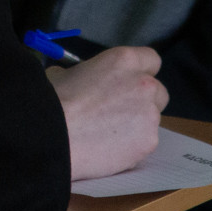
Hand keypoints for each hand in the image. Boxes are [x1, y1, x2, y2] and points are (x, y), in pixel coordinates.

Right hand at [48, 46, 166, 180]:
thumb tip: (82, 83)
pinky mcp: (148, 142)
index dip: (139, 73)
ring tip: (107, 136)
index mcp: (124, 60)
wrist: (52, 135)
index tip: (127, 83)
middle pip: (158, 92)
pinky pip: (143, 143)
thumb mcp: (65, 73)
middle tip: (120, 112)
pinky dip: (130, 147)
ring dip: (136, 126)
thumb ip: (85, 75)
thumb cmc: (53, 100)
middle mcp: (144, 85)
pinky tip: (107, 150)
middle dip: (144, 101)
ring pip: (151, 120)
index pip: (150, 60)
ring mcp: (149, 115)